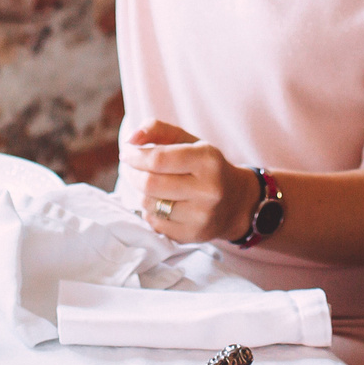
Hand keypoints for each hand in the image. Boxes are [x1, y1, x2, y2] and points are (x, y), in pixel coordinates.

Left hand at [119, 119, 256, 245]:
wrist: (236, 202)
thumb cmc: (205, 166)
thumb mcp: (188, 141)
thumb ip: (158, 129)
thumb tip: (130, 139)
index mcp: (207, 160)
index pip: (158, 159)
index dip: (135, 156)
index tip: (127, 152)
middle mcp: (208, 190)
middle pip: (150, 184)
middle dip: (131, 174)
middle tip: (128, 167)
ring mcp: (201, 216)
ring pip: (149, 205)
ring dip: (139, 192)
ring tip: (146, 184)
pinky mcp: (193, 235)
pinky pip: (155, 223)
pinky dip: (149, 211)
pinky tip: (159, 203)